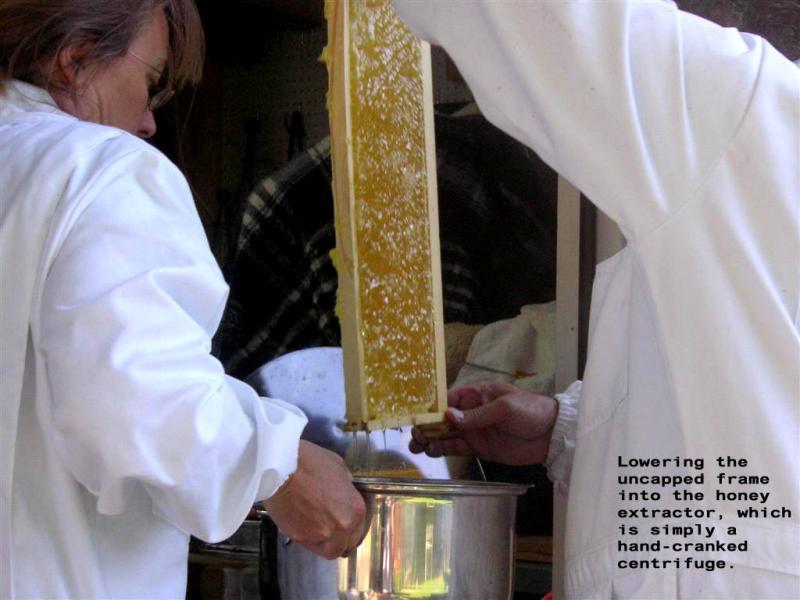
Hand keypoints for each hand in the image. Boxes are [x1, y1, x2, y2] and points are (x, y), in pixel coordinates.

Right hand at [264, 440, 365, 558]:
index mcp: (356, 509)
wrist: (281, 468)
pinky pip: (309, 545)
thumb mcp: (338, 467)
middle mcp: (342, 526)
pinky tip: (303, 524)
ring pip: (327, 549)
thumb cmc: (308, 464)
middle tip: (330, 529)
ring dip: (323, 541)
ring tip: (315, 527)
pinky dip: (307, 538)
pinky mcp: (301, 538)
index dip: (352, 528)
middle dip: (340, 539)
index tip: (345, 526)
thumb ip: (346, 485)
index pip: (360, 531)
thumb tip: (344, 491)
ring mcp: (321, 535)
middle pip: (345, 544)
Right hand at [410, 381, 557, 465]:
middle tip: (413, 436)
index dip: (432, 408)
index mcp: (476, 394)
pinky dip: (443, 449)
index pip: (448, 399)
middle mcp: (471, 412)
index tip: (417, 417)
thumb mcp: (504, 407)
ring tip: (415, 447)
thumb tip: (449, 416)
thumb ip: (477, 415)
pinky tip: (431, 452)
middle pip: (442, 418)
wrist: (552, 434)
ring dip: (430, 439)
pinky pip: (457, 447)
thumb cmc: (530, 410)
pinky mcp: (479, 447)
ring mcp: (474, 430)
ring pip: (446, 434)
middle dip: (426, 426)